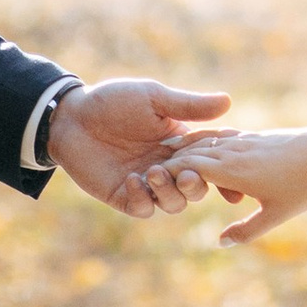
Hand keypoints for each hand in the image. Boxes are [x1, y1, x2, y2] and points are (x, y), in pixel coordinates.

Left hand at [48, 78, 229, 216]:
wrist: (72, 116)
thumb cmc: (113, 101)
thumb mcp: (153, 98)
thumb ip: (188, 106)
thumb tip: (227, 101)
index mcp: (182, 145)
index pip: (212, 162)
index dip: (225, 170)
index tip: (235, 174)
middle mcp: (169, 167)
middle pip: (196, 188)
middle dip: (196, 185)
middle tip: (186, 175)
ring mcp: (147, 184)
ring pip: (173, 203)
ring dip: (169, 192)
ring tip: (153, 171)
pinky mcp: (124, 196)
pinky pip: (142, 208)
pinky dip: (142, 198)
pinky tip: (131, 179)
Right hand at [157, 122, 306, 247]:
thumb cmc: (304, 186)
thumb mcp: (275, 215)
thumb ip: (247, 230)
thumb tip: (221, 243)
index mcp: (232, 171)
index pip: (188, 167)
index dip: (168, 173)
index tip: (150, 180)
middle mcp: (232, 152)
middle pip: (191, 151)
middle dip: (169, 160)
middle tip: (148, 168)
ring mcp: (243, 140)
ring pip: (205, 140)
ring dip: (185, 146)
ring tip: (165, 150)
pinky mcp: (253, 136)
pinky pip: (221, 135)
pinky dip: (205, 139)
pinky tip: (202, 144)